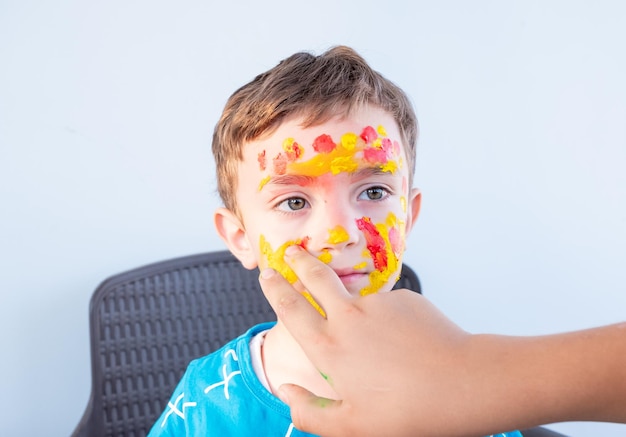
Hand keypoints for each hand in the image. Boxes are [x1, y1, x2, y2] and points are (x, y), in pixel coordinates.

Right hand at [259, 246, 473, 435]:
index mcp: (327, 346)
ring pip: (357, 298)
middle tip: (294, 250)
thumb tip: (286, 390)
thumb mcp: (350, 426)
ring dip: (356, 307)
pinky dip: (390, 321)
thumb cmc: (405, 411)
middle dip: (300, 260)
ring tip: (382, 346)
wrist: (462, 383)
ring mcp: (377, 303)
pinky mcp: (404, 298)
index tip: (267, 274)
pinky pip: (389, 307)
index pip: (290, 307)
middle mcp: (347, 316)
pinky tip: (407, 346)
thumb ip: (309, 411)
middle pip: (315, 276)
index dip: (275, 288)